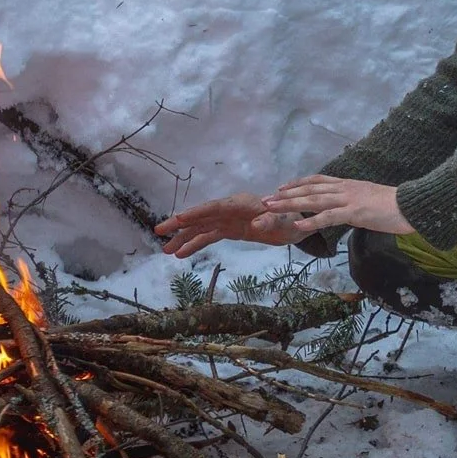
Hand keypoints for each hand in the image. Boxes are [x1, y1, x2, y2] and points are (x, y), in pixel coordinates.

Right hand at [154, 193, 304, 257]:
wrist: (296, 224)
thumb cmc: (292, 219)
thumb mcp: (285, 221)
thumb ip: (272, 220)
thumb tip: (257, 222)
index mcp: (242, 203)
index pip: (215, 207)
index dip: (197, 213)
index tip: (179, 219)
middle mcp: (231, 209)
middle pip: (202, 216)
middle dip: (181, 223)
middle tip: (159, 231)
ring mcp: (229, 220)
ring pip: (201, 227)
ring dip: (184, 238)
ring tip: (165, 250)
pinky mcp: (230, 230)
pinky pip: (208, 236)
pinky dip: (195, 244)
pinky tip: (181, 254)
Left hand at [263, 175, 414, 236]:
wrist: (412, 205)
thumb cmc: (396, 206)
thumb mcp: (371, 199)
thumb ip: (356, 202)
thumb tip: (348, 208)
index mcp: (349, 185)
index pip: (318, 180)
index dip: (298, 183)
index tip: (281, 187)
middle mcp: (345, 188)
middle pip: (310, 189)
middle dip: (286, 195)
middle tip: (265, 200)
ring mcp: (349, 199)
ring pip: (314, 200)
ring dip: (291, 204)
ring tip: (272, 208)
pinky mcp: (355, 212)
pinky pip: (329, 217)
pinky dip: (312, 221)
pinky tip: (298, 225)